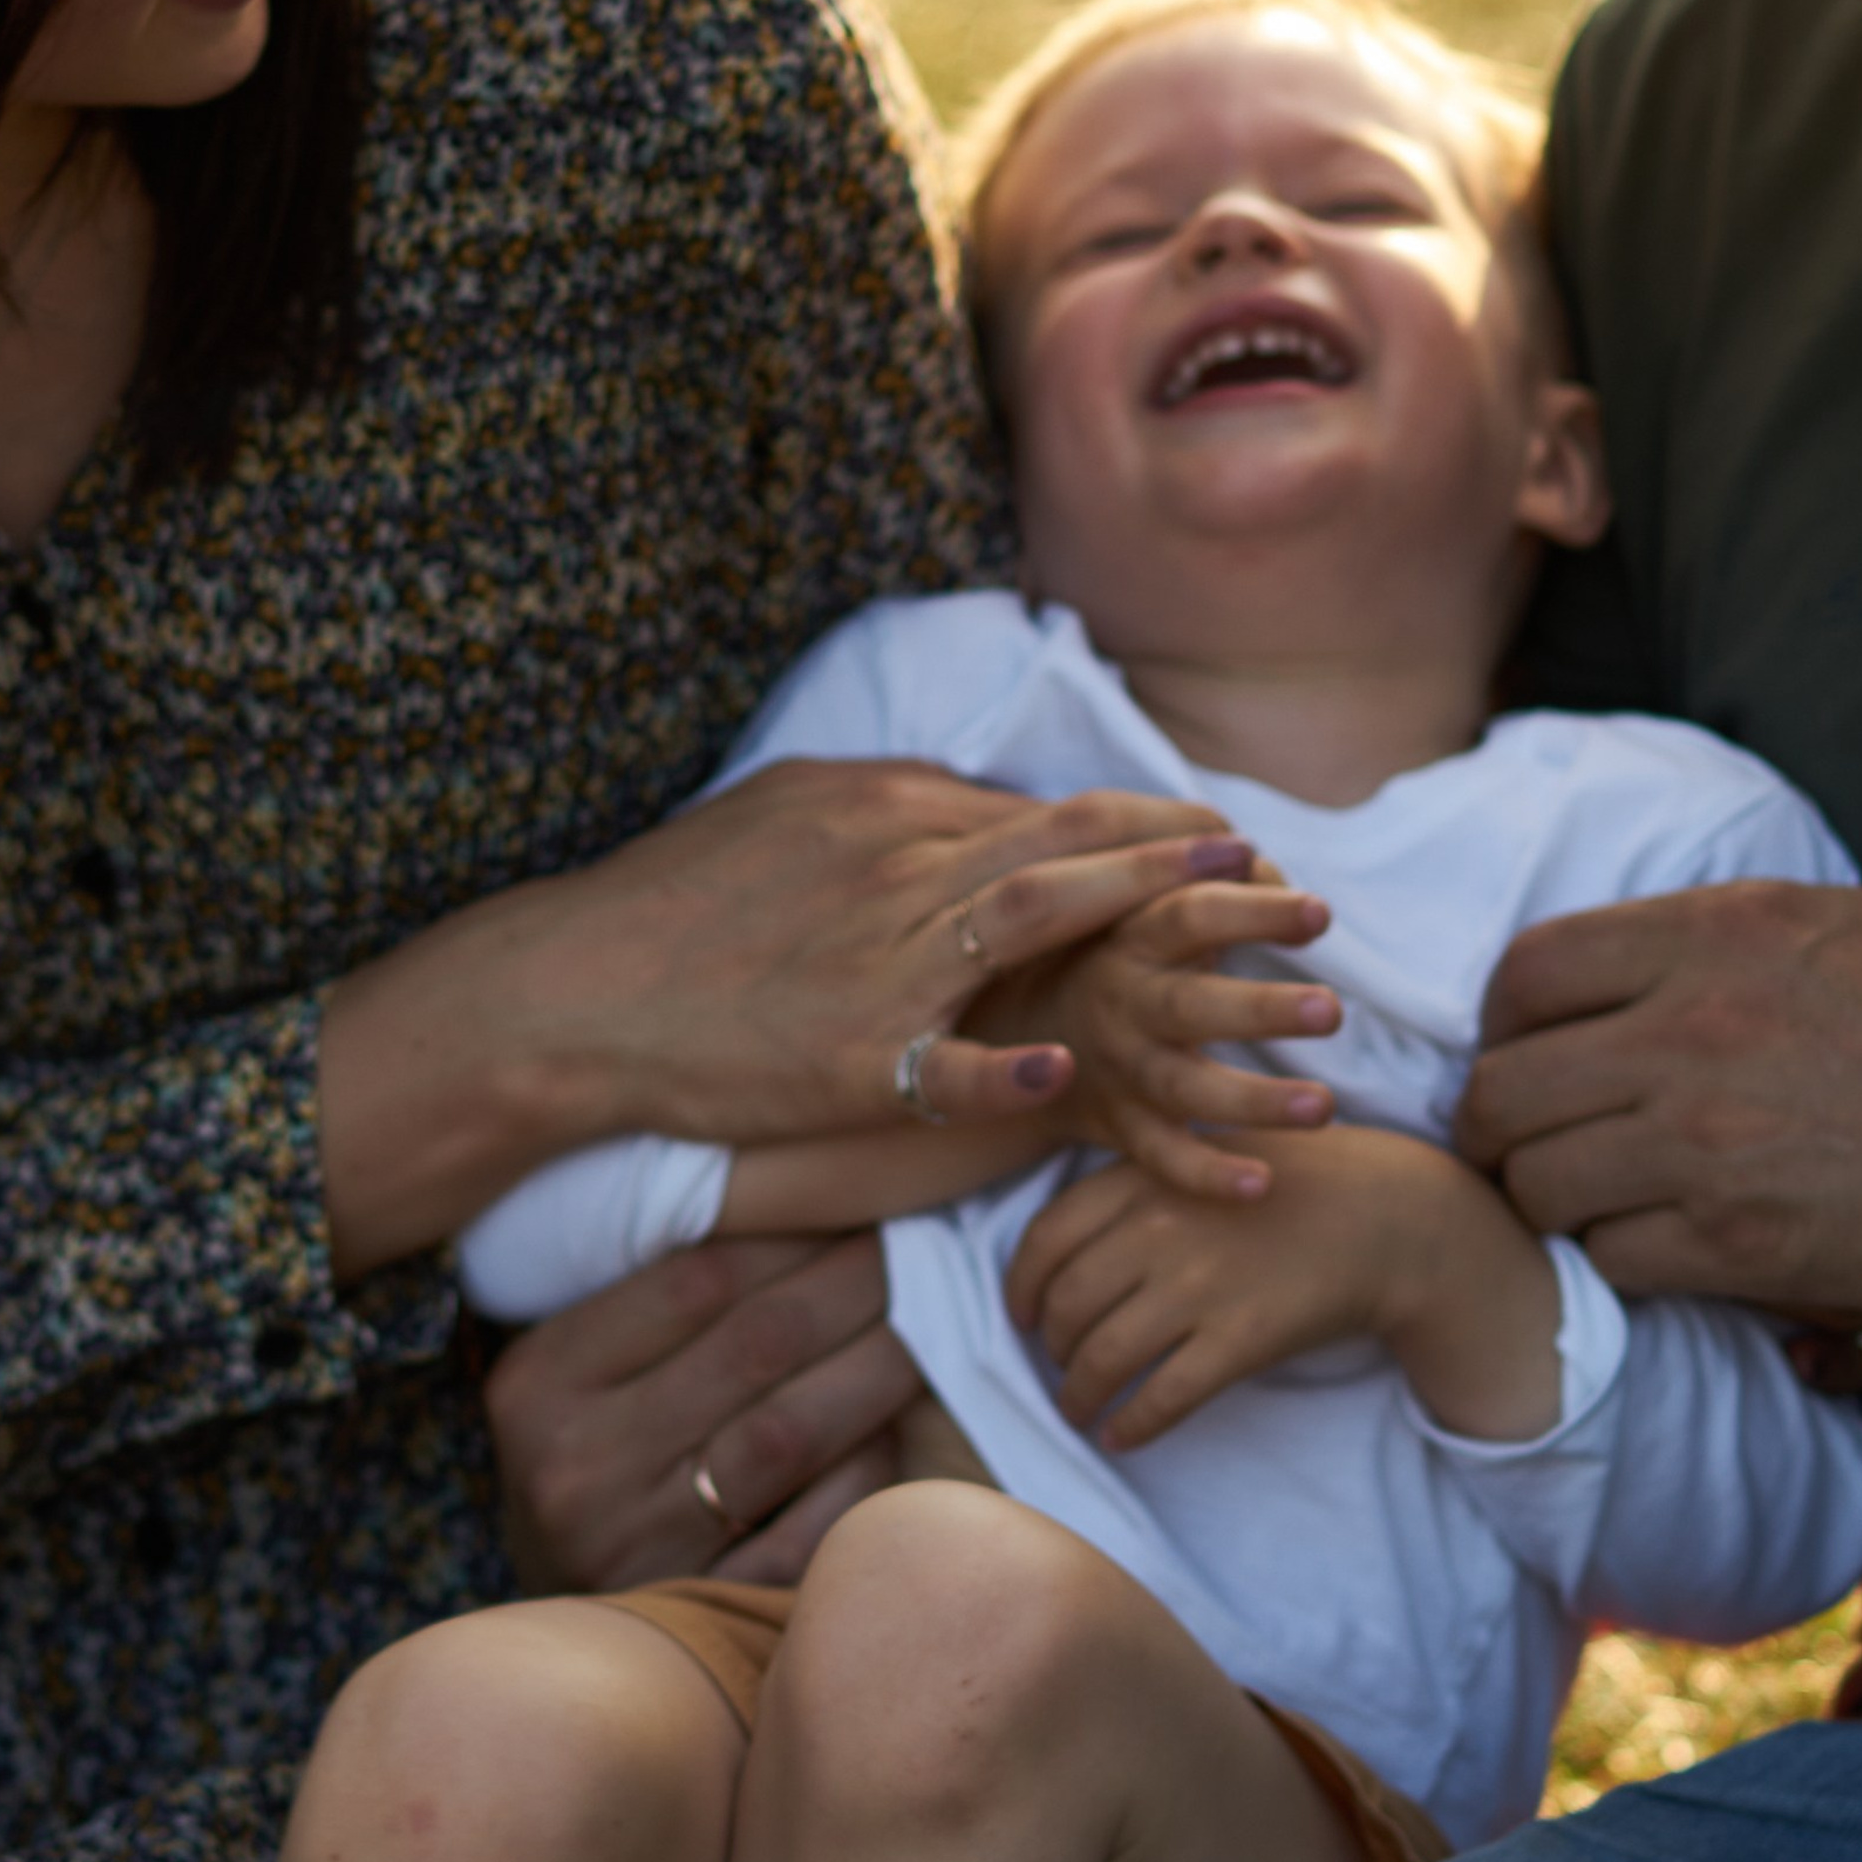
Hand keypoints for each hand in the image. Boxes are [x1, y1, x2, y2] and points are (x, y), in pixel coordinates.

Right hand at [322, 756, 1257, 1274]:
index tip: (1227, 838)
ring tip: (1232, 928)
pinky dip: (1007, 1059)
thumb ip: (891, 807)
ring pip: (1036, 921)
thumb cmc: (676, 902)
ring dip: (1148, 920)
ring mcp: (878, 957)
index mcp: (892, 813)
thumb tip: (969, 797)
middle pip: (1071, 847)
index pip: (1049, 810)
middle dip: (1188, 858)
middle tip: (1285, 873)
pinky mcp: (845, 1050)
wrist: (576, 984)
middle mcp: (900, 867)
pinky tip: (1069, 1064)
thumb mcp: (789, 811)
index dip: (1148, 827)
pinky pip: (941, 1057)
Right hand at [482, 1229, 921, 1590]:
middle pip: (760, 1344)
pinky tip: (894, 1428)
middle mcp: (579, 1467)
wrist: (551, 1649)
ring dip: (881, 1363)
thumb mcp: (577, 1370)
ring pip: (793, 1431)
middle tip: (923, 1242)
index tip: (860, 1202)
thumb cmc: (582, 1460)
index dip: (799, 1230)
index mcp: (542, 1382)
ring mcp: (638, 1551)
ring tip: (933, 1317)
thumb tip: (811, 1205)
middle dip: (860, 1282)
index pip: (699, 1275)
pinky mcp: (699, 1613)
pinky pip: (810, 1531)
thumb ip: (659, 1296)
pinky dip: (865, 1471)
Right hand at [975, 874, 1345, 1199]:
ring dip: (1255, 1101)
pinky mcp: (1122, 1126)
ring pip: (1185, 1090)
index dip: (1254, 912)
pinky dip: (1208, 1175)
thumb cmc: (1122, 949)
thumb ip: (1214, 879)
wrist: (1022, 1028)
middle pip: (1190, 1006)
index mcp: (1134, 936)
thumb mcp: (1146, 901)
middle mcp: (1125, 1001)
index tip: (1321, 914)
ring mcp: (1122, 1068)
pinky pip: (1164, 1159)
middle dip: (1261, 1010)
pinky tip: (1262, 1183)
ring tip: (1324, 1106)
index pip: (1193, 915)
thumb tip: (1273, 873)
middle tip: (1332, 1010)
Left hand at [1004, 1126, 1559, 1447]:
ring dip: (1078, 1396)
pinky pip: (1162, 1398)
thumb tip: (1060, 1253)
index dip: (1021, 1286)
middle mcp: (1159, 1227)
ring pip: (1102, 1358)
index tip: (1021, 1314)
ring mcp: (1199, 1285)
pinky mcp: (1239, 1339)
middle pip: (1067, 1305)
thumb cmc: (1289, 1182)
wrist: (1383, 1213)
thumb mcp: (1201, 1159)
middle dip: (1052, 1346)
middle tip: (1060, 1363)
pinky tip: (1123, 1435)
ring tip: (1081, 1410)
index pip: (1046, 1237)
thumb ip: (1132, 1189)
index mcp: (1144, 1176)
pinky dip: (1132, 1426)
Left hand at [1459, 878, 1861, 1316]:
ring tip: (1593, 1206)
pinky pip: (1614, 1262)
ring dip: (1553, 1202)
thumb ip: (1723, 935)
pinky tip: (1665, 1252)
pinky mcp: (1746, 1247)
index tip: (1530, 1053)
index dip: (1507, 1021)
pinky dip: (1622, 1265)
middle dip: (1501, 1126)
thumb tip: (1637, 964)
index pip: (1526, 972)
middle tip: (1534, 1147)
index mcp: (1715, 934)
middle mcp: (1691, 1028)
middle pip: (1503, 1088)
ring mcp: (1710, 1142)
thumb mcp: (1845, 921)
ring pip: (1540, 1184)